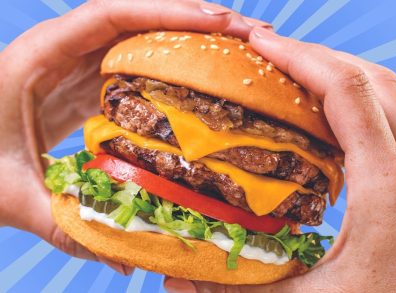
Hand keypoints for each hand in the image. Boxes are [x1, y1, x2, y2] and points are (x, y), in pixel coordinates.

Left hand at [0, 0, 255, 274]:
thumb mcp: (14, 198)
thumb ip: (67, 223)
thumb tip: (128, 260)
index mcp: (37, 60)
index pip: (107, 16)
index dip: (164, 12)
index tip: (216, 21)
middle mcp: (60, 52)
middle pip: (134, 18)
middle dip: (191, 18)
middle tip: (243, 32)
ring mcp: (75, 65)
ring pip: (136, 36)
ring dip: (185, 36)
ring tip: (233, 46)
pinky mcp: (85, 82)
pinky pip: (132, 60)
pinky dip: (168, 60)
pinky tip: (200, 74)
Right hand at [164, 27, 395, 291]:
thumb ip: (236, 290)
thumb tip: (175, 279)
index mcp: (388, 190)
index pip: (346, 94)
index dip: (302, 59)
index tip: (262, 44)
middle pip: (372, 80)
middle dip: (318, 57)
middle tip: (271, 55)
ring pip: (391, 91)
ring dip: (341, 73)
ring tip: (295, 74)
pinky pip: (392, 115)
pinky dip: (359, 99)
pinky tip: (327, 116)